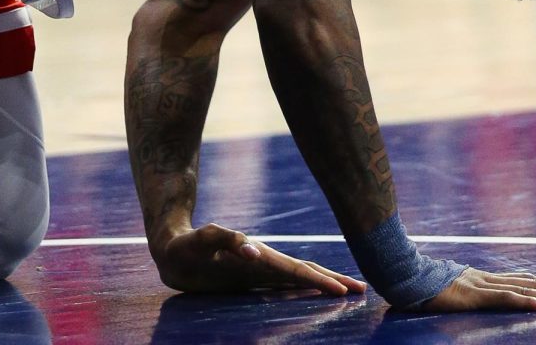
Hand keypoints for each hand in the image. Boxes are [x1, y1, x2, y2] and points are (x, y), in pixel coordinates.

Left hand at [153, 223, 367, 295]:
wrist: (173, 246)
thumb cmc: (186, 244)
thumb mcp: (201, 240)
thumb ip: (226, 240)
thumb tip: (255, 251)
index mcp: (257, 256)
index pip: (294, 270)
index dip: (317, 280)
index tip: (342, 290)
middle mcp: (263, 263)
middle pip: (305, 271)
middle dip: (333, 279)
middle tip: (362, 289)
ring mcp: (259, 271)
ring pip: (298, 277)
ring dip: (323, 283)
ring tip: (347, 289)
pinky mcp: (251, 279)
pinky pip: (284, 285)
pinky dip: (303, 289)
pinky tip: (313, 295)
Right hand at [420, 268, 535, 311]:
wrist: (401, 274)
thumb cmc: (420, 285)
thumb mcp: (449, 291)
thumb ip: (465, 293)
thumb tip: (474, 297)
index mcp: (486, 280)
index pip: (527, 282)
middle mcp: (490, 279)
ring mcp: (484, 285)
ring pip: (528, 289)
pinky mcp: (475, 295)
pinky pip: (506, 298)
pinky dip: (528, 301)